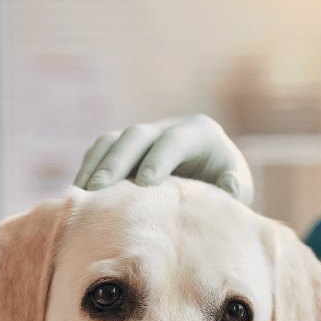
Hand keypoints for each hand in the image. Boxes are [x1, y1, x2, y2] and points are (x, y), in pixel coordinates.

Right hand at [73, 114, 253, 204]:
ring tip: (82, 194)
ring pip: (114, 140)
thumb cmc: (227, 188)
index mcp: (200, 132)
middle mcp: (170, 127)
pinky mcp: (129, 147)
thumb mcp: (239, 189)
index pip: (174, 141)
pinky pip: (103, 151)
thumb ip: (235, 189)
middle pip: (136, 136)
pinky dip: (90, 168)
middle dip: (117, 161)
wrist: (215, 180)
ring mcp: (146, 135)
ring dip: (96, 164)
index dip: (157, 160)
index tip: (144, 185)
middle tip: (99, 190)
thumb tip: (229, 185)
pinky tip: (80, 194)